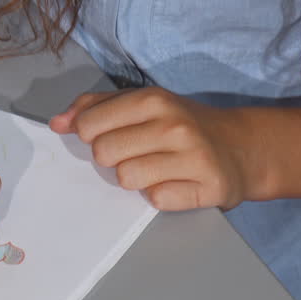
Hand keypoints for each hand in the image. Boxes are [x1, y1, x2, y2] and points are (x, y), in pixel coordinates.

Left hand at [50, 88, 247, 210]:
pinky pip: (156, 199)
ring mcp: (193, 157)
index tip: (108, 135)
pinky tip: (176, 181)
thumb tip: (58, 123)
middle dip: (113, 158)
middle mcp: (174, 125)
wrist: (242, 147)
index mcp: (154, 100)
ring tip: (158, 167)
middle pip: (104, 154)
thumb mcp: (143, 103)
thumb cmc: (184, 125)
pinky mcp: (208, 188)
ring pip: (127, 179)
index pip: (90, 125)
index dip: (91, 135)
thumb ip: (96, 107)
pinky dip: (160, 194)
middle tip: (138, 152)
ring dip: (136, 178)